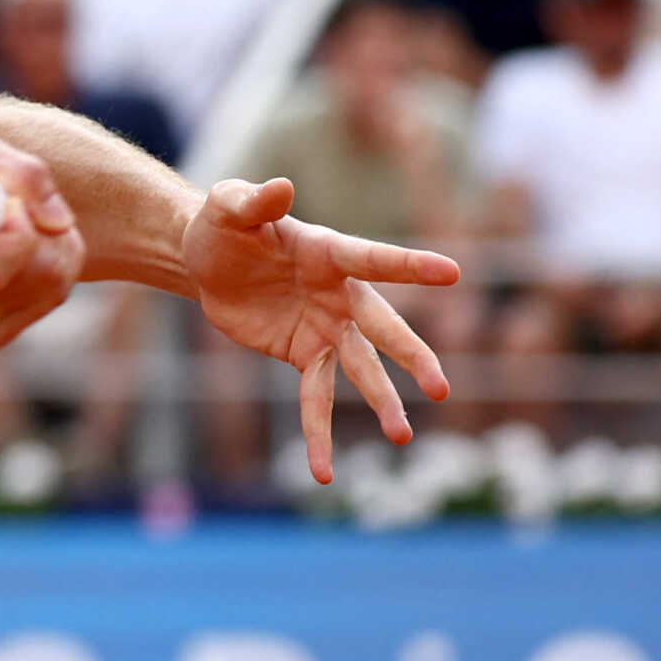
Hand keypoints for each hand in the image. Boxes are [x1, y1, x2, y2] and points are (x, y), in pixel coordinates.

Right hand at [0, 131, 82, 353]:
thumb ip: (22, 174)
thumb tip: (59, 223)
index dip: (19, 232)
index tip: (11, 204)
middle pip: (38, 273)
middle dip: (47, 233)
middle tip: (23, 208)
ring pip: (51, 287)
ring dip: (56, 247)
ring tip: (26, 225)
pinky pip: (48, 301)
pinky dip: (53, 271)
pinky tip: (27, 255)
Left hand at [181, 178, 461, 484]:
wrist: (207, 260)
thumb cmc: (224, 224)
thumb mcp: (228, 206)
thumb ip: (253, 200)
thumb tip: (278, 187)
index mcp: (328, 252)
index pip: (373, 259)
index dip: (409, 265)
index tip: (453, 272)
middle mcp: (338, 294)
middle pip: (381, 328)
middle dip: (410, 357)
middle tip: (440, 388)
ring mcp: (325, 329)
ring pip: (360, 370)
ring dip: (381, 402)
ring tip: (403, 437)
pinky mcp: (303, 355)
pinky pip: (315, 399)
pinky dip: (319, 434)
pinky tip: (323, 473)